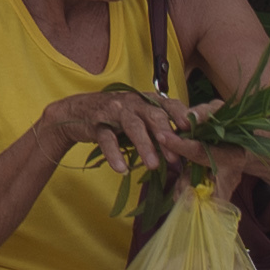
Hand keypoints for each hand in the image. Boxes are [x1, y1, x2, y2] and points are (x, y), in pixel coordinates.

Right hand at [52, 85, 188, 173]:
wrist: (76, 111)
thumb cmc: (117, 117)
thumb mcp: (140, 117)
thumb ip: (161, 128)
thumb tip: (188, 149)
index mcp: (147, 100)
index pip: (169, 103)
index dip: (181, 114)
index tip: (192, 127)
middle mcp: (133, 102)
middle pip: (152, 114)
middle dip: (165, 132)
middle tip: (175, 154)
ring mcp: (114, 111)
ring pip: (132, 126)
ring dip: (144, 146)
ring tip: (153, 166)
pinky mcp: (96, 123)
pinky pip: (106, 139)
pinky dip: (114, 154)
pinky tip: (121, 169)